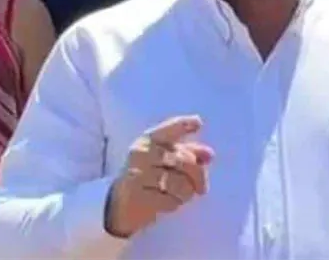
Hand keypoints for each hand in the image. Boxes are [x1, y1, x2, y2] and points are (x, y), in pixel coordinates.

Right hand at [105, 115, 214, 237]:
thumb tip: (209, 154)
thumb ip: (189, 152)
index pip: (169, 128)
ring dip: (186, 193)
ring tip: (179, 195)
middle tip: (202, 187)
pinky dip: (174, 204)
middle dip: (199, 176)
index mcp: (148, 140)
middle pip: (186, 161)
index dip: (184, 124)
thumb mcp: (166, 158)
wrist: (118, 203)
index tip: (198, 123)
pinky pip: (170, 201)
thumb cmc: (149, 176)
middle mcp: (141, 153)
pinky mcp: (137, 197)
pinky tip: (167, 202)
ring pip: (181, 184)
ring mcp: (137, 175)